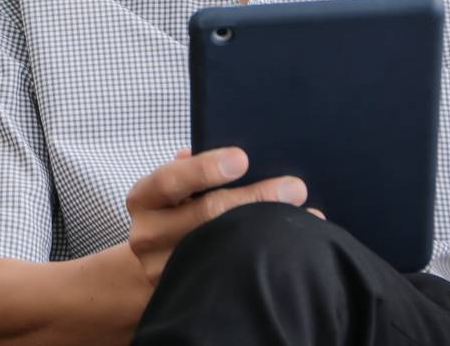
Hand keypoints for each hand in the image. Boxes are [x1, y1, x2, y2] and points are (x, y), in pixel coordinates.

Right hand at [124, 146, 318, 284]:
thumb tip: (224, 155)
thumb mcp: (173, 187)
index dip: (205, 169)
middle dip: (256, 197)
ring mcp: (164, 270)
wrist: (153, 262)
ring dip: (268, 229)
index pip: (170, 180)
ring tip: (306, 216)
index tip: (242, 158)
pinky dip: (265, 259)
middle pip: (205, 215)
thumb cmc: (175, 211)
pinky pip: (231, 276)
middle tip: (294, 188)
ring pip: (223, 249)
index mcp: (143, 198)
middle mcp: (147, 235)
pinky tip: (294, 249)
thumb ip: (192, 168)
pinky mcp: (185, 294)